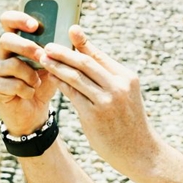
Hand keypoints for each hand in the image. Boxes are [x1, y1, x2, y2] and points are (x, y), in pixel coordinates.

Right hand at [0, 10, 58, 135]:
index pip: (8, 20)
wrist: (35, 112)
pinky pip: (11, 84)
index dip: (19, 19)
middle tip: (42, 56)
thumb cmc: (44, 83)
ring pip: (10, 64)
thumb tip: (74, 31)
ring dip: (29, 74)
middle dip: (27, 47)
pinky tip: (30, 93)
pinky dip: (26, 89)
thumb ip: (58, 48)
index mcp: (16, 41)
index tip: (35, 25)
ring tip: (37, 82)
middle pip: (6, 39)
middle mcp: (2, 53)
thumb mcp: (53, 63)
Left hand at [41, 26, 161, 177]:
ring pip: (76, 77)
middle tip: (48, 45)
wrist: (139, 151)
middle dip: (64, 52)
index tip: (69, 30)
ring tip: (44, 59)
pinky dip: (61, 84)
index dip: (82, 42)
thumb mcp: (125, 94)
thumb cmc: (129, 121)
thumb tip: (87, 56)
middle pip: (85, 63)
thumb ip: (108, 77)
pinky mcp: (94, 116)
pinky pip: (72, 95)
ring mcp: (106, 102)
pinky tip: (51, 78)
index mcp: (127, 77)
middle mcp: (118, 87)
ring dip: (57, 66)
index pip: (99, 55)